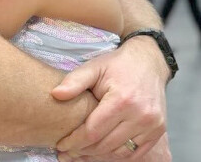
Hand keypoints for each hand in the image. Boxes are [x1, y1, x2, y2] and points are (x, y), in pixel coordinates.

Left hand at [52, 36, 167, 159]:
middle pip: (105, 145)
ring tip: (80, 153)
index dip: (74, 141)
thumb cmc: (117, 65)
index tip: (61, 145)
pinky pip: (135, 153)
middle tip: (66, 152)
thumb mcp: (93, 68)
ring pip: (120, 152)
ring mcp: (152, 126)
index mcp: (121, 100)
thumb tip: (55, 94)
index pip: (93, 131)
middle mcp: (140, 116)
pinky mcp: (158, 131)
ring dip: (98, 155)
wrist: (148, 62)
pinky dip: (117, 155)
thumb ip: (74, 82)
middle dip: (83, 150)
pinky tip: (101, 152)